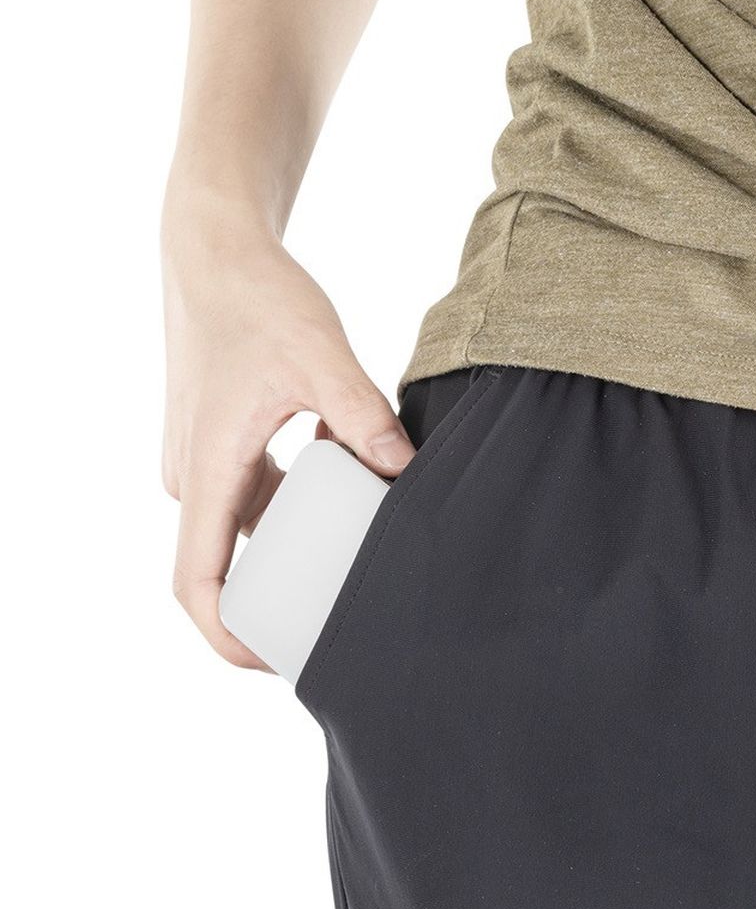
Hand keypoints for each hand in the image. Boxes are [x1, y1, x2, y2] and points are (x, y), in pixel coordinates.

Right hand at [161, 197, 413, 668]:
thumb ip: (363, 416)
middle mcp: (196, 475)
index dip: (228, 635)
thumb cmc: (256, 296)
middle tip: (346, 602)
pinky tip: (346, 465)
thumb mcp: (320, 357)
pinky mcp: (223, 438)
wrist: (215, 248)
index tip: (272, 661)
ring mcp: (206, 457)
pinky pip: (260, 488)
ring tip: (358, 536)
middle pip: (232, 560)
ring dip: (300, 533)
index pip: (198, 582)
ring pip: (252, 521)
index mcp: (207, 471)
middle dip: (285, 587)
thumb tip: (405, 469)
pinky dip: (300, 491)